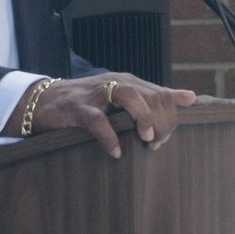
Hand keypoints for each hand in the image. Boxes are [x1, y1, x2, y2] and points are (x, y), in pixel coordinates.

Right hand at [7, 74, 197, 158]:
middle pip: (151, 96)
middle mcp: (115, 83)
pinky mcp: (77, 109)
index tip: (163, 139)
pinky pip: (98, 121)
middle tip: (155, 143)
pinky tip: (115, 152)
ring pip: (129, 96)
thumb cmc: (87, 103)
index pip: (162, 94)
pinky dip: (110, 137)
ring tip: (146, 140)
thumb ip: (156, 96)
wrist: (43, 102)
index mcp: (128, 82)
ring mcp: (96, 94)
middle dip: (161, 122)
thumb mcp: (123, 97)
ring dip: (143, 119)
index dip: (170, 117)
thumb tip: (191, 98)